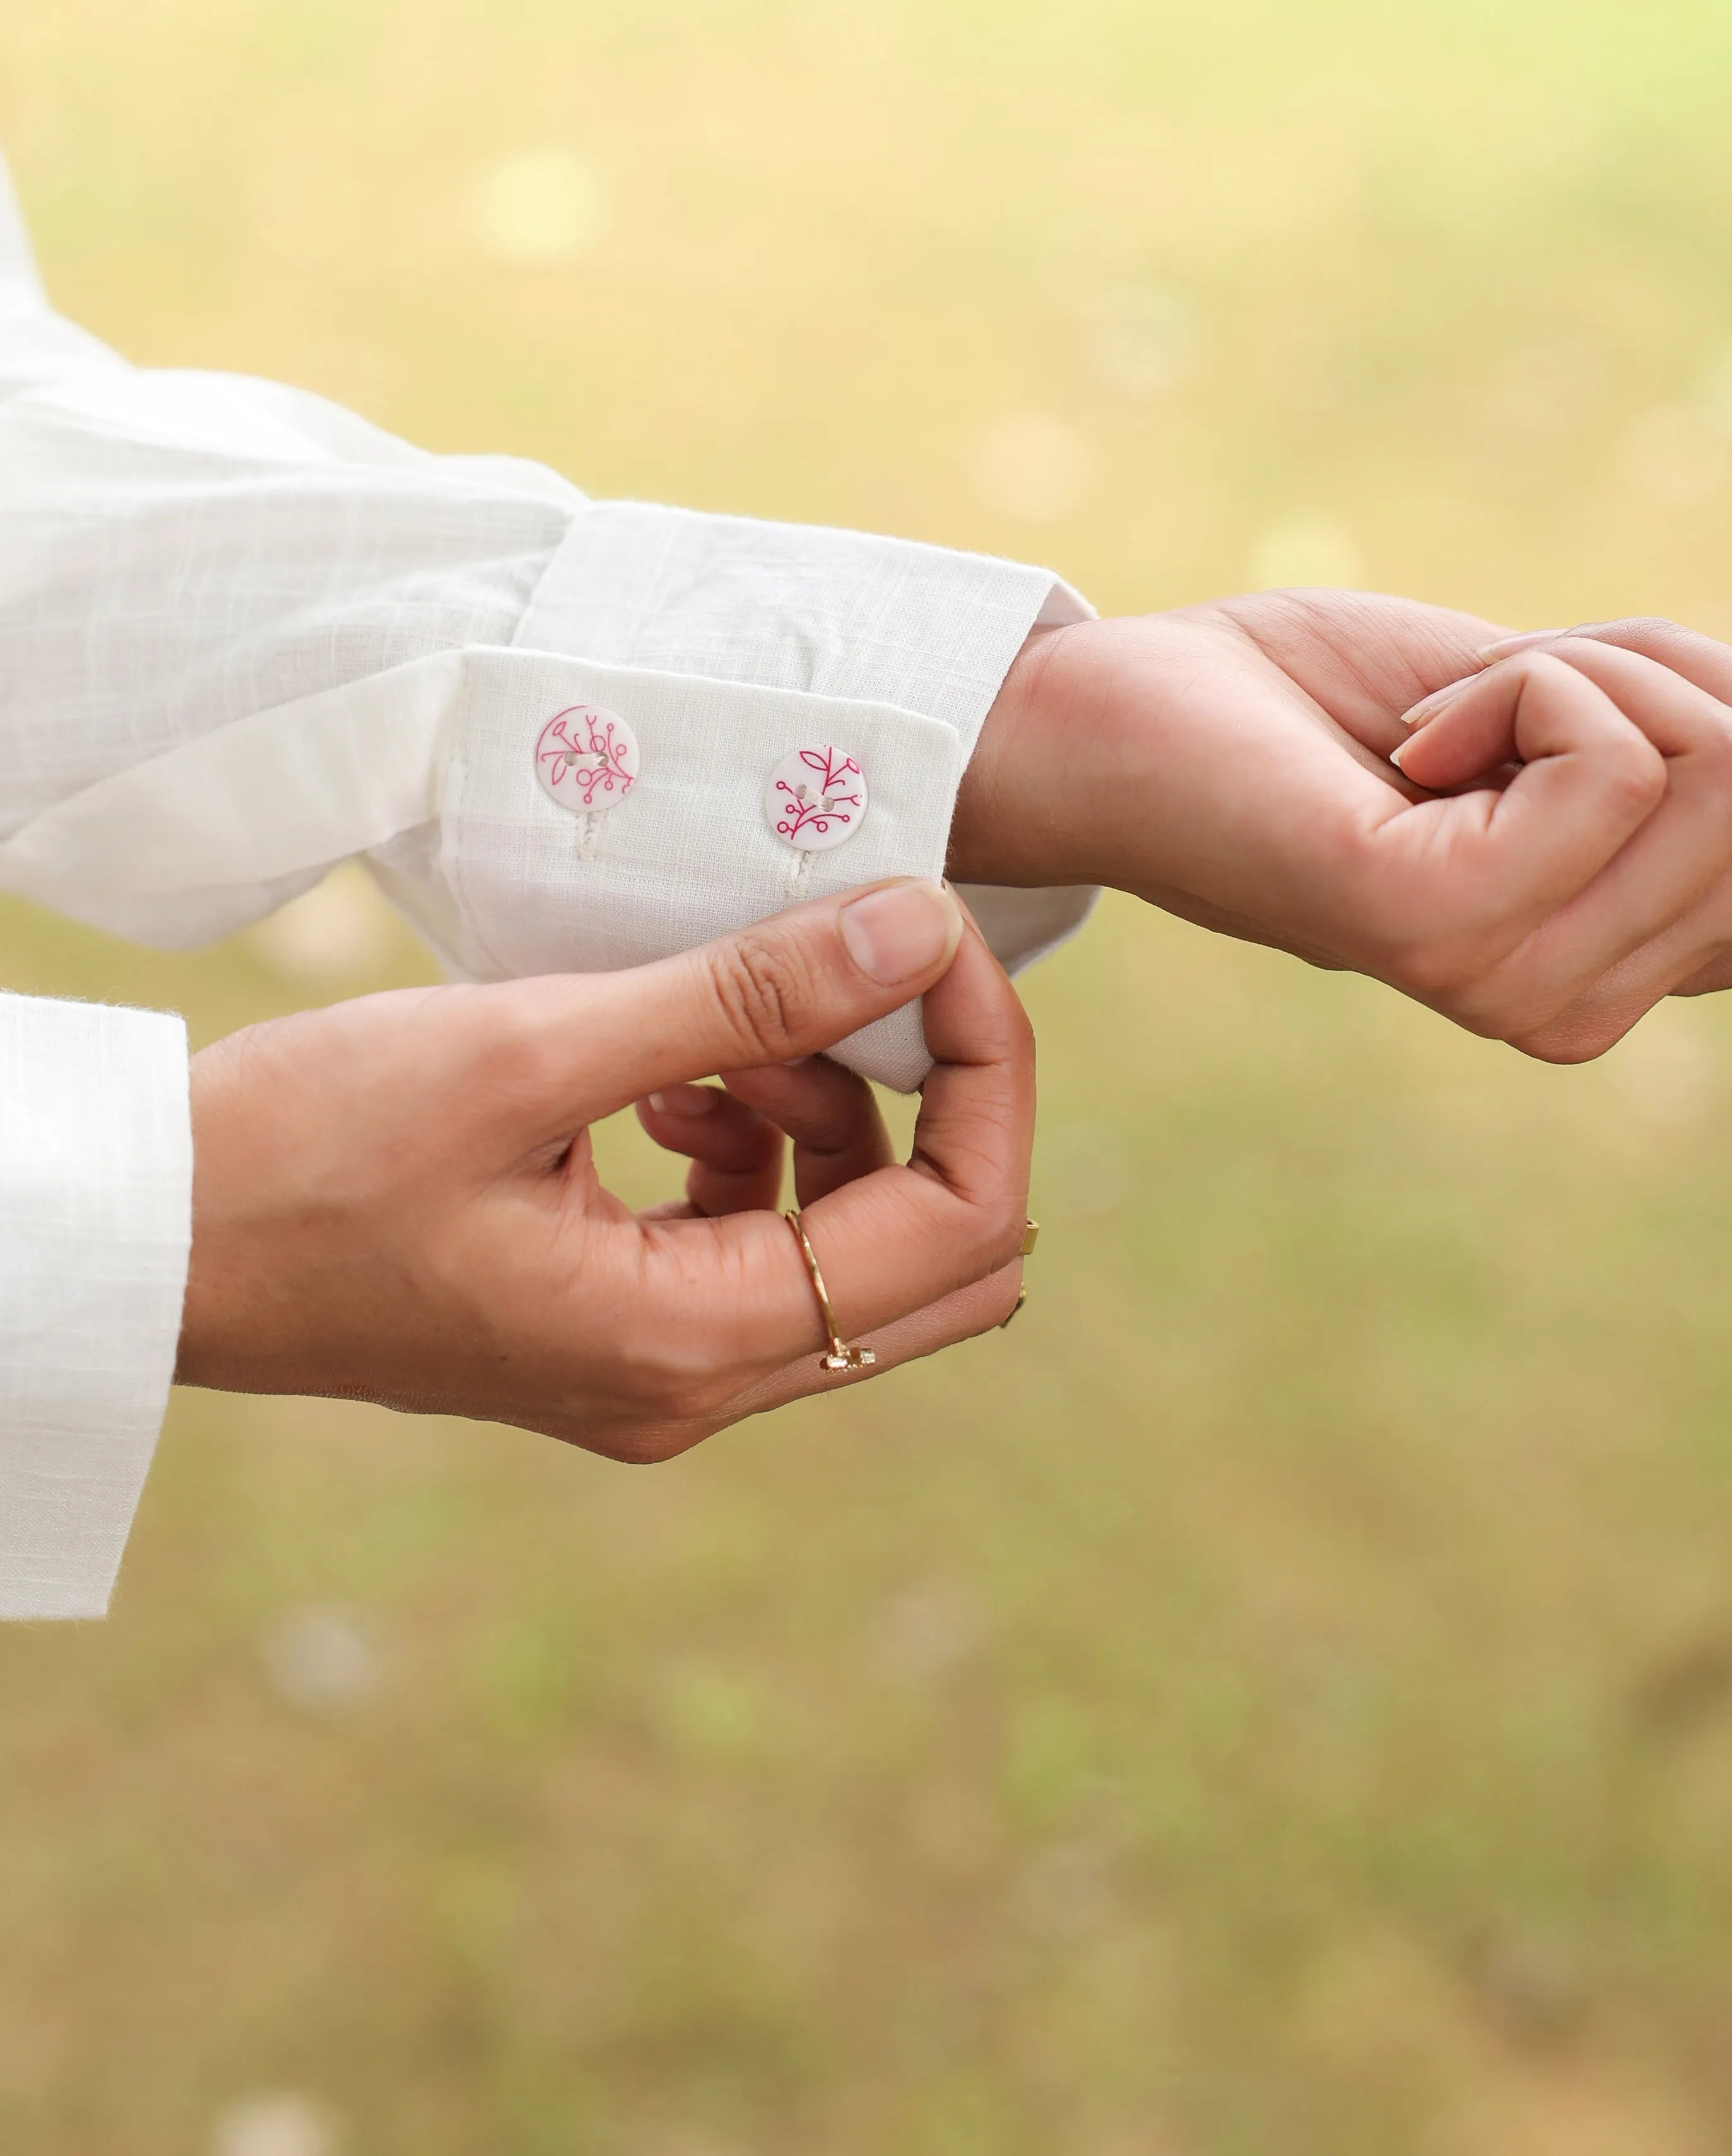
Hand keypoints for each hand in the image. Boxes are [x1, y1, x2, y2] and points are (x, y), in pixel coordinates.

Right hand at [180, 878, 1033, 1460]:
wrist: (159, 1240)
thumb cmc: (309, 1148)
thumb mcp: (532, 1047)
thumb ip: (742, 995)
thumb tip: (921, 927)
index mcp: (693, 1344)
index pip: (960, 1226)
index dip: (986, 1070)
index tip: (933, 936)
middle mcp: (698, 1390)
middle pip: (937, 1254)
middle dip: (926, 1095)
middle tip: (849, 971)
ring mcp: (660, 1373)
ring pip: (853, 1243)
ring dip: (823, 1112)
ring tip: (705, 1033)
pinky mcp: (617, 1331)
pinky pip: (760, 1243)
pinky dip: (752, 1146)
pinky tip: (661, 1080)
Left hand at [952, 581, 1731, 1062]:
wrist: (1138, 718)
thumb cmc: (1341, 704)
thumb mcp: (1577, 706)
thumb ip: (1714, 754)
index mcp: (1648, 955)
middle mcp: (1600, 1003)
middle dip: (1680, 664)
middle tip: (1517, 690)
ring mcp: (1527, 984)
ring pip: (1727, 753)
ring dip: (1591, 665)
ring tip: (1453, 721)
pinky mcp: (1448, 928)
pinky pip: (1612, 750)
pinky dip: (1520, 680)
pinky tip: (1411, 743)